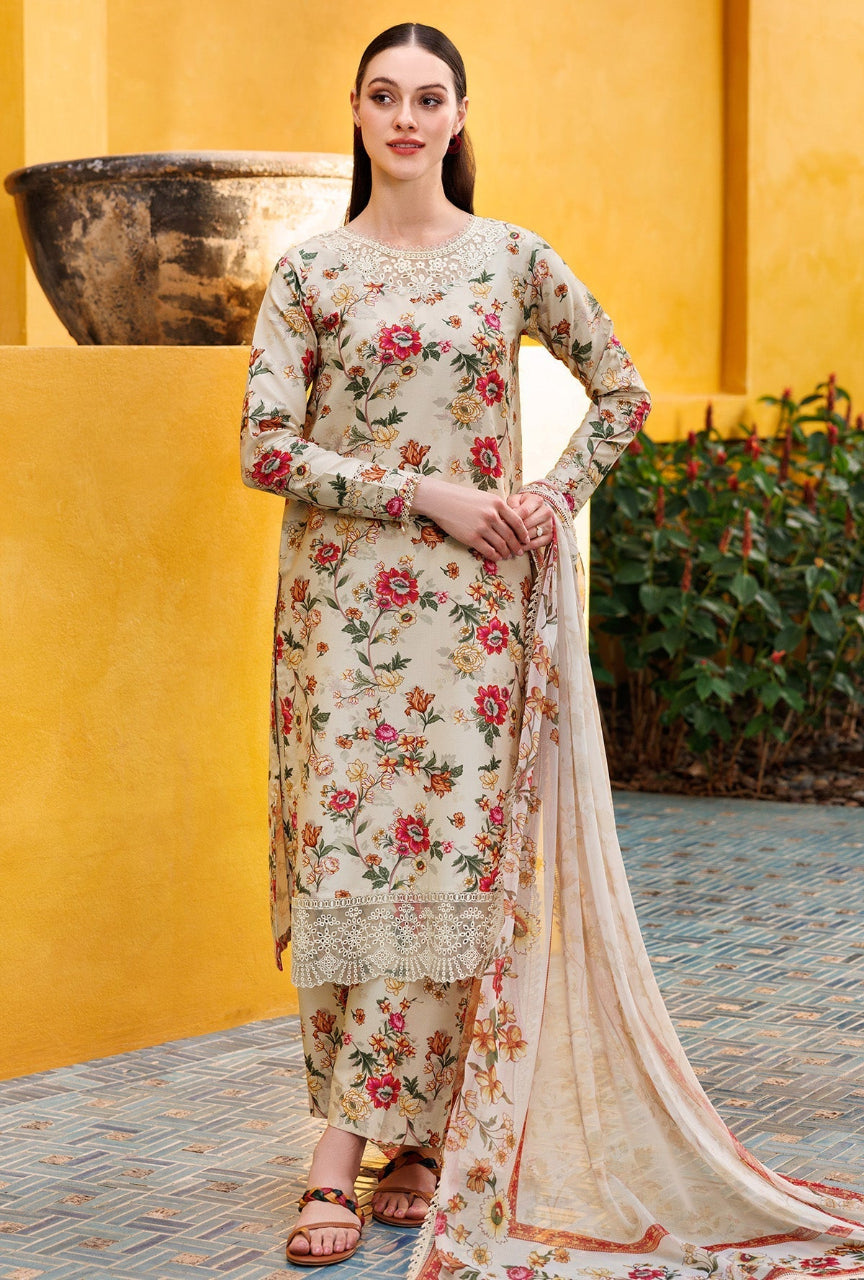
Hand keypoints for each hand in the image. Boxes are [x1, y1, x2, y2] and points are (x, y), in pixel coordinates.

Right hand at [412, 477, 530, 560]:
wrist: (440, 500)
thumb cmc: (461, 497)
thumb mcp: (484, 497)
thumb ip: (497, 508)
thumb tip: (508, 523)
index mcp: (497, 503)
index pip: (517, 521)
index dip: (523, 533)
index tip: (526, 540)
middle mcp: (492, 515)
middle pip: (510, 535)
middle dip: (516, 546)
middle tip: (519, 552)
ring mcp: (482, 527)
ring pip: (501, 545)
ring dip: (506, 552)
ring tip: (507, 556)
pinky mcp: (471, 538)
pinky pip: (488, 551)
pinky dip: (495, 556)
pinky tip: (496, 557)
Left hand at [506, 488, 555, 551]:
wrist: (534, 511)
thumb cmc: (520, 505)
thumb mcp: (514, 500)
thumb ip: (510, 506)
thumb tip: (505, 519)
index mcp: (537, 500)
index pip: (524, 512)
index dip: (511, 519)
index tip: (500, 525)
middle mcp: (546, 512)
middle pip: (527, 524)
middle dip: (513, 531)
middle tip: (500, 536)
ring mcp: (549, 525)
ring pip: (530, 535)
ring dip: (517, 541)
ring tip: (505, 543)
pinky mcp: (549, 536)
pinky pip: (536, 544)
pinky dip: (524, 547)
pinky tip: (515, 547)